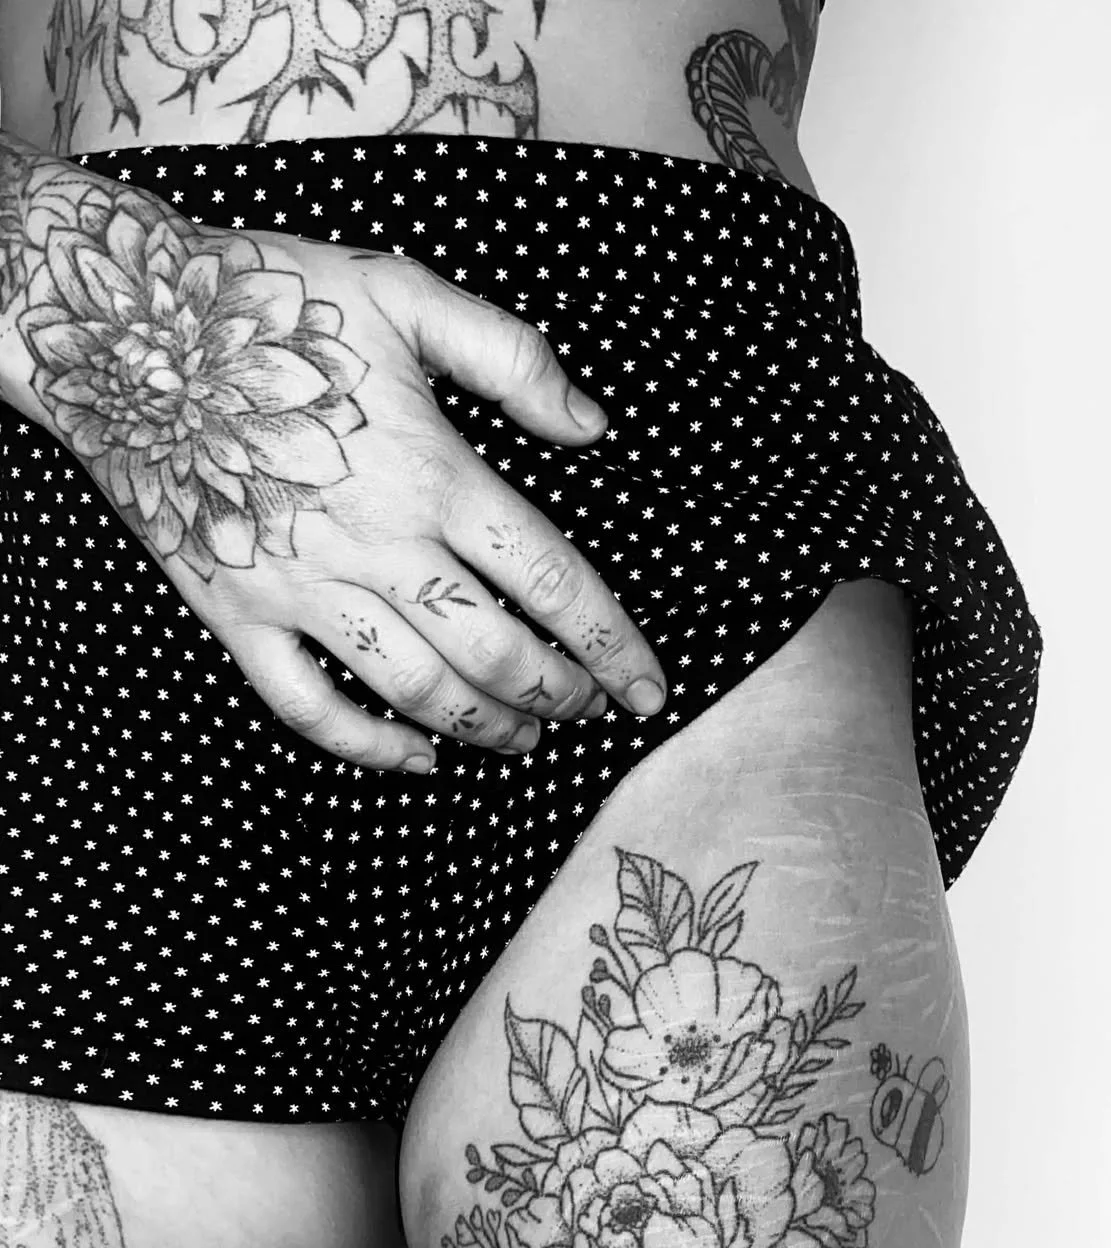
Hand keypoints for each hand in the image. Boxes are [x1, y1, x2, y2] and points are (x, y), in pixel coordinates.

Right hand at [2, 156, 666, 770]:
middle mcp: (377, 542)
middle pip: (496, 652)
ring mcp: (304, 587)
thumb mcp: (405, 292)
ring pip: (417, 692)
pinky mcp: (239, 615)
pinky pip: (310, 707)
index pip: (552, 581)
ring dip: (486, 729)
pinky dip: (370, 747)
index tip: (649, 689)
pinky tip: (417, 757)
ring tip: (524, 740)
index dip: (612, 647)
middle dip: (560, 697)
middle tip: (590, 712)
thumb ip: (512, 357)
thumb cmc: (271, 301)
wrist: (126, 328)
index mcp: (433, 471)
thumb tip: (593, 429)